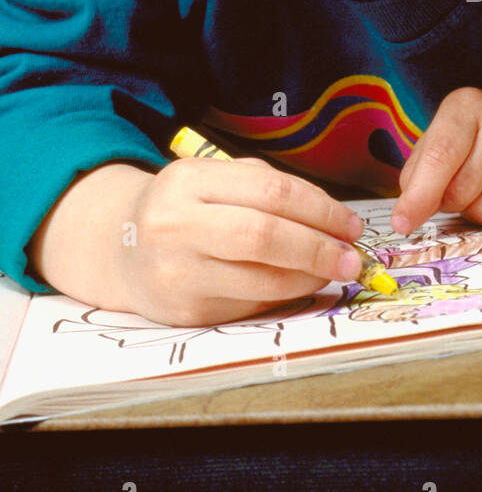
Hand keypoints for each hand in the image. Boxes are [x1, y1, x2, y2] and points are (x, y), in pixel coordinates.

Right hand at [122, 158, 365, 324]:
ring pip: (261, 278)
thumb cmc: (186, 210)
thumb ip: (269, 189)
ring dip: (309, 277)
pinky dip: (284, 295)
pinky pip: (250, 304)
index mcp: (189, 180)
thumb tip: (335, 222)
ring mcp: (177, 272)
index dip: (322, 210)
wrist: (120, 249)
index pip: (272, 191)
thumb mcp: (214, 180)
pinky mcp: (184, 311)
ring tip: (331, 272)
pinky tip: (298, 285)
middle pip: (265, 235)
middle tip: (350, 258)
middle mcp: (175, 224)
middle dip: (319, 248)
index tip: (351, 225)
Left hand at [390, 87, 481, 234]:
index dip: (418, 197)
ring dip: (479, 212)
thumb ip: (419, 173)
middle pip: (462, 192)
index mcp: (470, 105)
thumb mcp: (442, 139)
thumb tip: (409, 215)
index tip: (403, 223)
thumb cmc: (480, 139)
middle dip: (452, 202)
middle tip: (461, 188)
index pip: (440, 157)